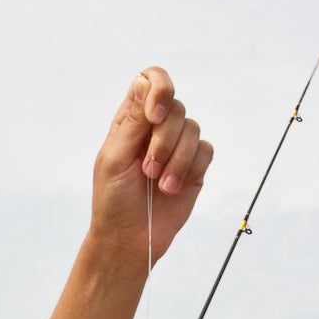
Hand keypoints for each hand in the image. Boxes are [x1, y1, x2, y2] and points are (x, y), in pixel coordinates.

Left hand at [92, 67, 214, 265]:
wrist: (129, 238)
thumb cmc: (113, 200)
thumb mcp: (114, 157)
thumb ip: (132, 120)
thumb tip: (144, 82)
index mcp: (132, 119)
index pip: (151, 80)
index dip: (159, 89)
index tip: (153, 116)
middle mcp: (156, 128)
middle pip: (176, 108)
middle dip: (164, 141)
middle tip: (147, 170)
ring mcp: (177, 147)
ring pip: (193, 130)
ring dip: (176, 160)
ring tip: (159, 185)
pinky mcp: (194, 167)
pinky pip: (206, 151)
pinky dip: (190, 169)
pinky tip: (173, 188)